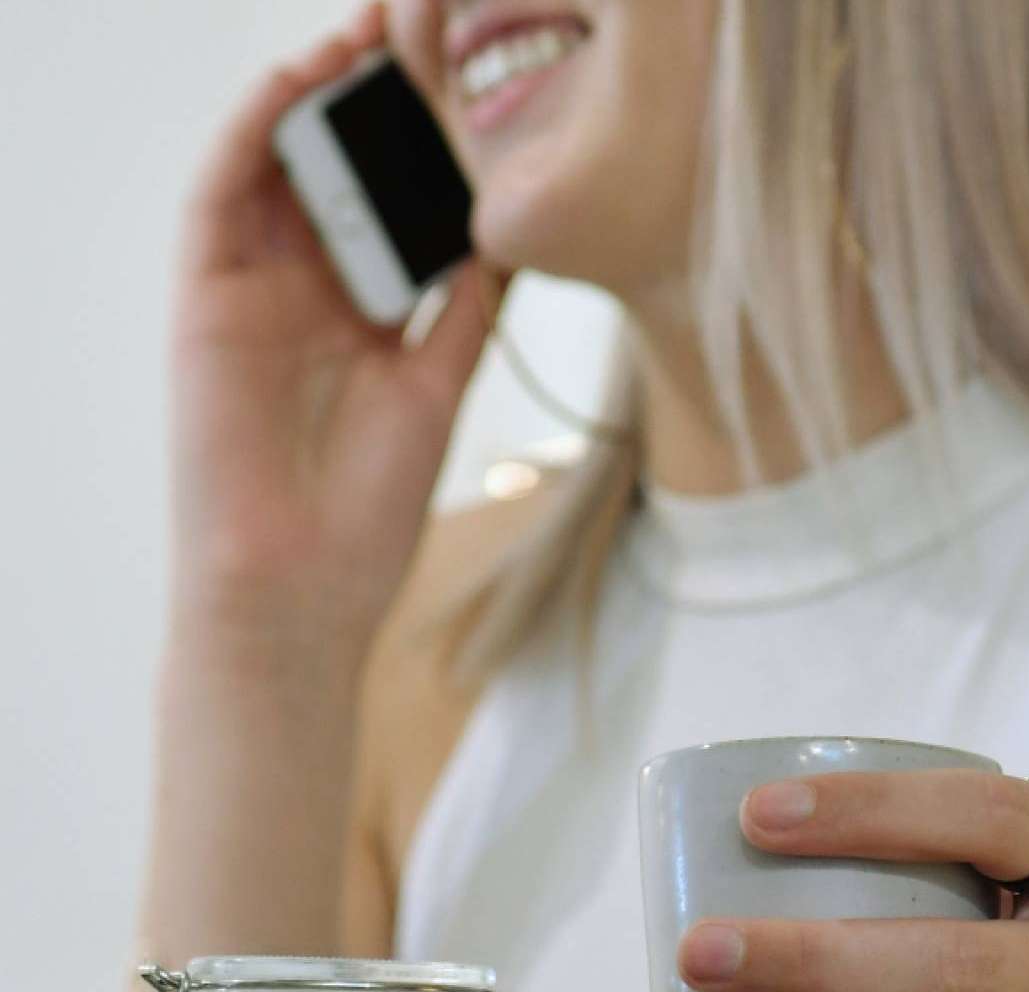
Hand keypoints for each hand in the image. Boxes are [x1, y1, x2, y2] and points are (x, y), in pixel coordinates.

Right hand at [169, 2, 501, 657]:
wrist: (301, 587)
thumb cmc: (366, 508)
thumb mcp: (438, 387)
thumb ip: (464, 311)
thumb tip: (510, 238)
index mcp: (360, 311)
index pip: (389, 201)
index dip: (421, 140)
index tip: (471, 82)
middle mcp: (304, 289)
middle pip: (336, 168)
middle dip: (374, 98)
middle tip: (423, 28)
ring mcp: (252, 291)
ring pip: (276, 164)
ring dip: (314, 92)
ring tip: (369, 33)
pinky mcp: (205, 298)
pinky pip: (222, 196)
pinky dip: (254, 134)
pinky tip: (299, 83)